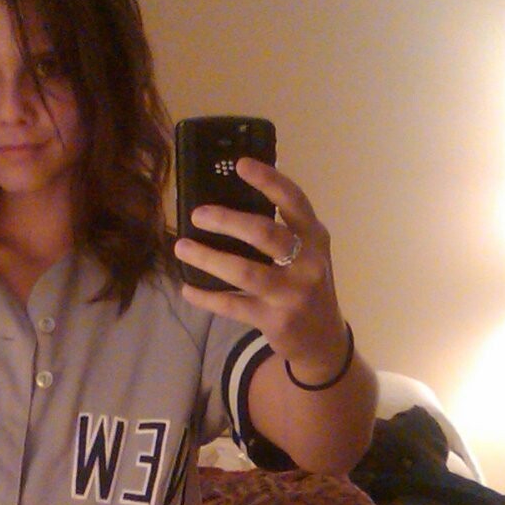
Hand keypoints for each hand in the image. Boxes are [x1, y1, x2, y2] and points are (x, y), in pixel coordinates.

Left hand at [174, 157, 350, 383]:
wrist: (323, 339)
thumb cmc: (306, 285)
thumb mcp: (306, 253)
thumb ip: (282, 230)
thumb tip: (227, 202)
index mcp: (315, 237)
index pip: (294, 201)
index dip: (268, 180)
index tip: (240, 164)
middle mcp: (308, 262)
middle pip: (265, 233)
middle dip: (227, 220)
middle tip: (197, 215)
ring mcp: (292, 293)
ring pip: (244, 271)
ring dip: (208, 258)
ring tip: (182, 248)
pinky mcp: (275, 320)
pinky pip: (232, 305)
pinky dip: (206, 297)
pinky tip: (187, 288)